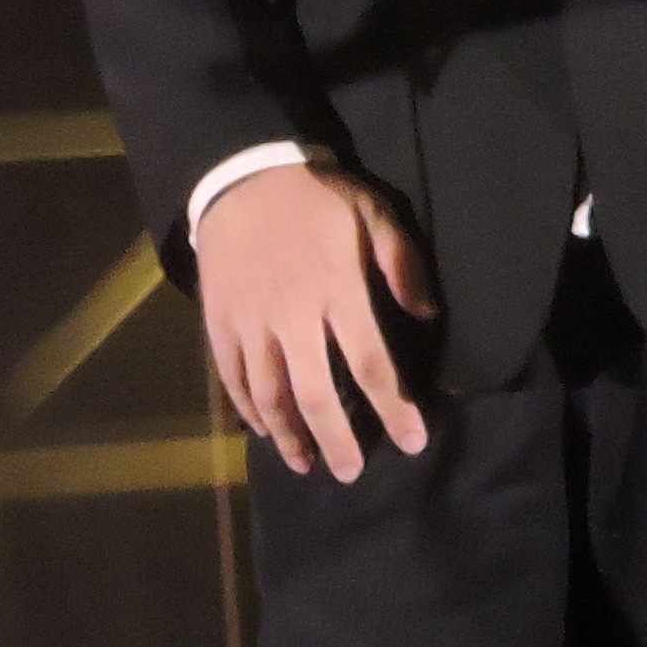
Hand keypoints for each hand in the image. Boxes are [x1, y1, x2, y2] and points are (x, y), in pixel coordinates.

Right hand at [195, 163, 437, 481]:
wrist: (240, 174)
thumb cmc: (315, 196)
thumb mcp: (372, 212)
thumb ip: (403, 264)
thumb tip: (428, 317)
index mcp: (336, 291)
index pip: (370, 363)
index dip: (393, 408)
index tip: (412, 442)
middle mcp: (292, 317)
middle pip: (314, 394)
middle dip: (337, 440)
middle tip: (351, 473)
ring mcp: (250, 322)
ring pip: (268, 393)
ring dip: (288, 435)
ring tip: (305, 464)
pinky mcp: (219, 321)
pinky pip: (231, 376)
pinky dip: (247, 409)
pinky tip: (263, 430)